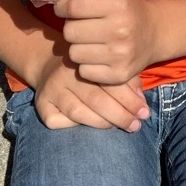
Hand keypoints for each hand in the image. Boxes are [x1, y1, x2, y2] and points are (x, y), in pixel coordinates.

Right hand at [33, 51, 149, 130]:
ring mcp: (51, 89)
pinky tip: (90, 127)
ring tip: (122, 127)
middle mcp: (65, 73)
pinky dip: (75, 126)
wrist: (48, 60)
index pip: (109, 81)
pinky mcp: (41, 104)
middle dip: (120, 115)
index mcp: (83, 58)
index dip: (129, 99)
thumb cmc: (86, 65)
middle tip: (136, 126)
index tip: (145, 112)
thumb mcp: (105, 63)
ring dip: (103, 123)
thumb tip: (140, 100)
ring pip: (78, 112)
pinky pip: (59, 121)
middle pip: (95, 98)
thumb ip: (125, 79)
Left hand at [55, 0, 157, 85]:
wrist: (154, 33)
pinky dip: (86, 65)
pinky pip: (84, 71)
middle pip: (70, 31)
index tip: (62, 8)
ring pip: (74, 53)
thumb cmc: (126, 8)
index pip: (73, 6)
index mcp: (117, 4)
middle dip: (71, 27)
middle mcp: (120, 29)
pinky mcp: (119, 74)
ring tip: (88, 41)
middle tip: (79, 25)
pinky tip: (96, 56)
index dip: (62, 7)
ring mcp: (120, 55)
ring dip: (77, 47)